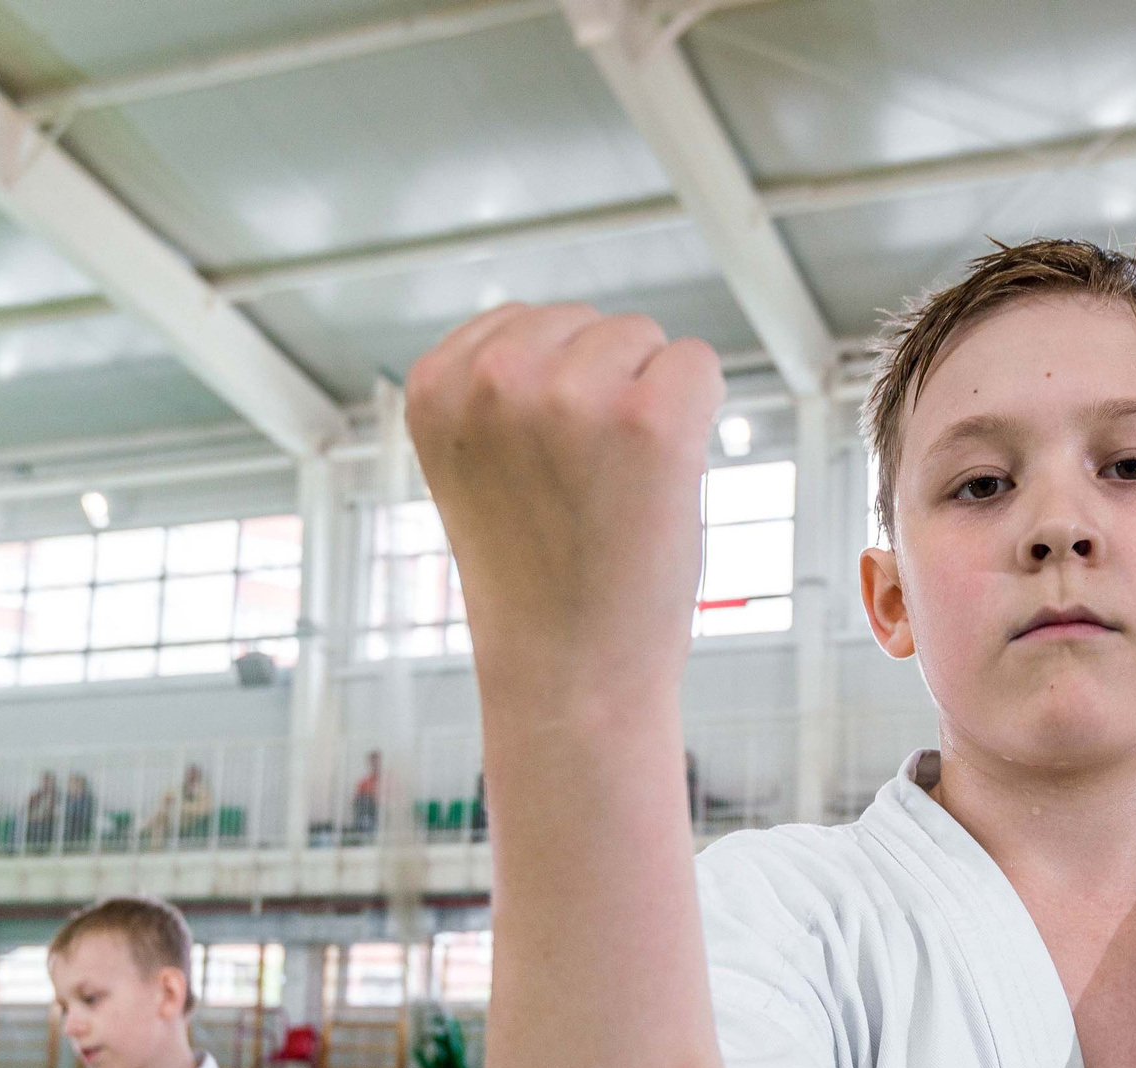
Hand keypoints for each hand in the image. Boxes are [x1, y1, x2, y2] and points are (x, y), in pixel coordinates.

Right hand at [404, 303, 723, 698]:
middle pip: (590, 325)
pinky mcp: (648, 418)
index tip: (541, 469)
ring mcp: (569, 395)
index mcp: (435, 385)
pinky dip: (700, 415)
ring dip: (648, 403)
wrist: (570, 675)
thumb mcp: (478, 461)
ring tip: (617, 490)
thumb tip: (569, 327)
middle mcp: (492, 380)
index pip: (527, 323)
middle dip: (604, 389)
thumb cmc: (536, 578)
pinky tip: (664, 480)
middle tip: (586, 488)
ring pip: (645, 339)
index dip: (554, 396)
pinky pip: (699, 363)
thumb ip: (498, 387)